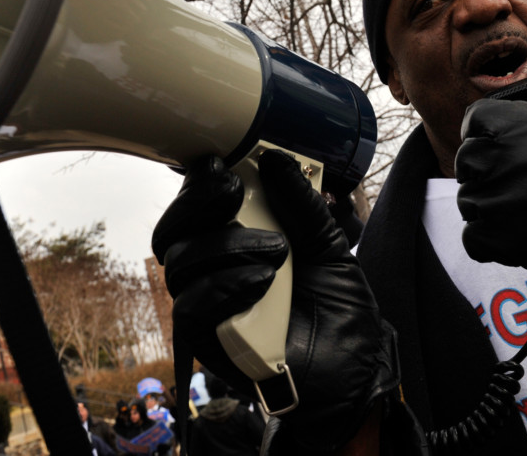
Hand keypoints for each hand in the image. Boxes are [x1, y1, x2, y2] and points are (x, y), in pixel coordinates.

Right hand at [151, 150, 399, 453]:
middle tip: (235, 192)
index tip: (221, 164)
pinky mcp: (208, 341)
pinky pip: (190, 308)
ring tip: (276, 251)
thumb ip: (303, 205)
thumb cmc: (336, 306)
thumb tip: (276, 159)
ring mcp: (208, 306)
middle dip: (197, 204)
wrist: (354, 368)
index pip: (195, 207)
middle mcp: (212, 270)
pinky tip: (261, 282)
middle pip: (172, 232)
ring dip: (226, 246)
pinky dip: (223, 287)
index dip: (198, 183)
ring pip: (180, 264)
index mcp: (234, 241)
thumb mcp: (330, 244)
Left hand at [455, 29, 526, 318]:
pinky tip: (520, 233)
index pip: (474, 121)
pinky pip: (473, 239)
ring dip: (491, 204)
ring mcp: (498, 203)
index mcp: (515, 124)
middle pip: (468, 160)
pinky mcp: (504, 244)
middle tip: (525, 179)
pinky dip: (489, 239)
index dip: (490, 132)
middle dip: (490, 168)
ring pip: (470, 200)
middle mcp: (499, 159)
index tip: (508, 145)